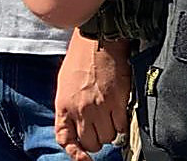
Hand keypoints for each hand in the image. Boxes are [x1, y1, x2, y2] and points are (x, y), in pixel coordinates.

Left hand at [55, 31, 130, 160]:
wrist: (98, 37)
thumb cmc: (81, 56)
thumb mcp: (65, 82)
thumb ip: (68, 107)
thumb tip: (75, 125)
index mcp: (64, 106)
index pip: (66, 140)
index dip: (76, 153)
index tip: (84, 158)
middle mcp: (80, 111)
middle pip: (92, 143)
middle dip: (97, 137)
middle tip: (101, 124)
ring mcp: (99, 108)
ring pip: (108, 137)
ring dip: (111, 129)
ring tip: (110, 113)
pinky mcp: (117, 102)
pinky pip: (121, 126)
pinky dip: (122, 122)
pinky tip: (120, 110)